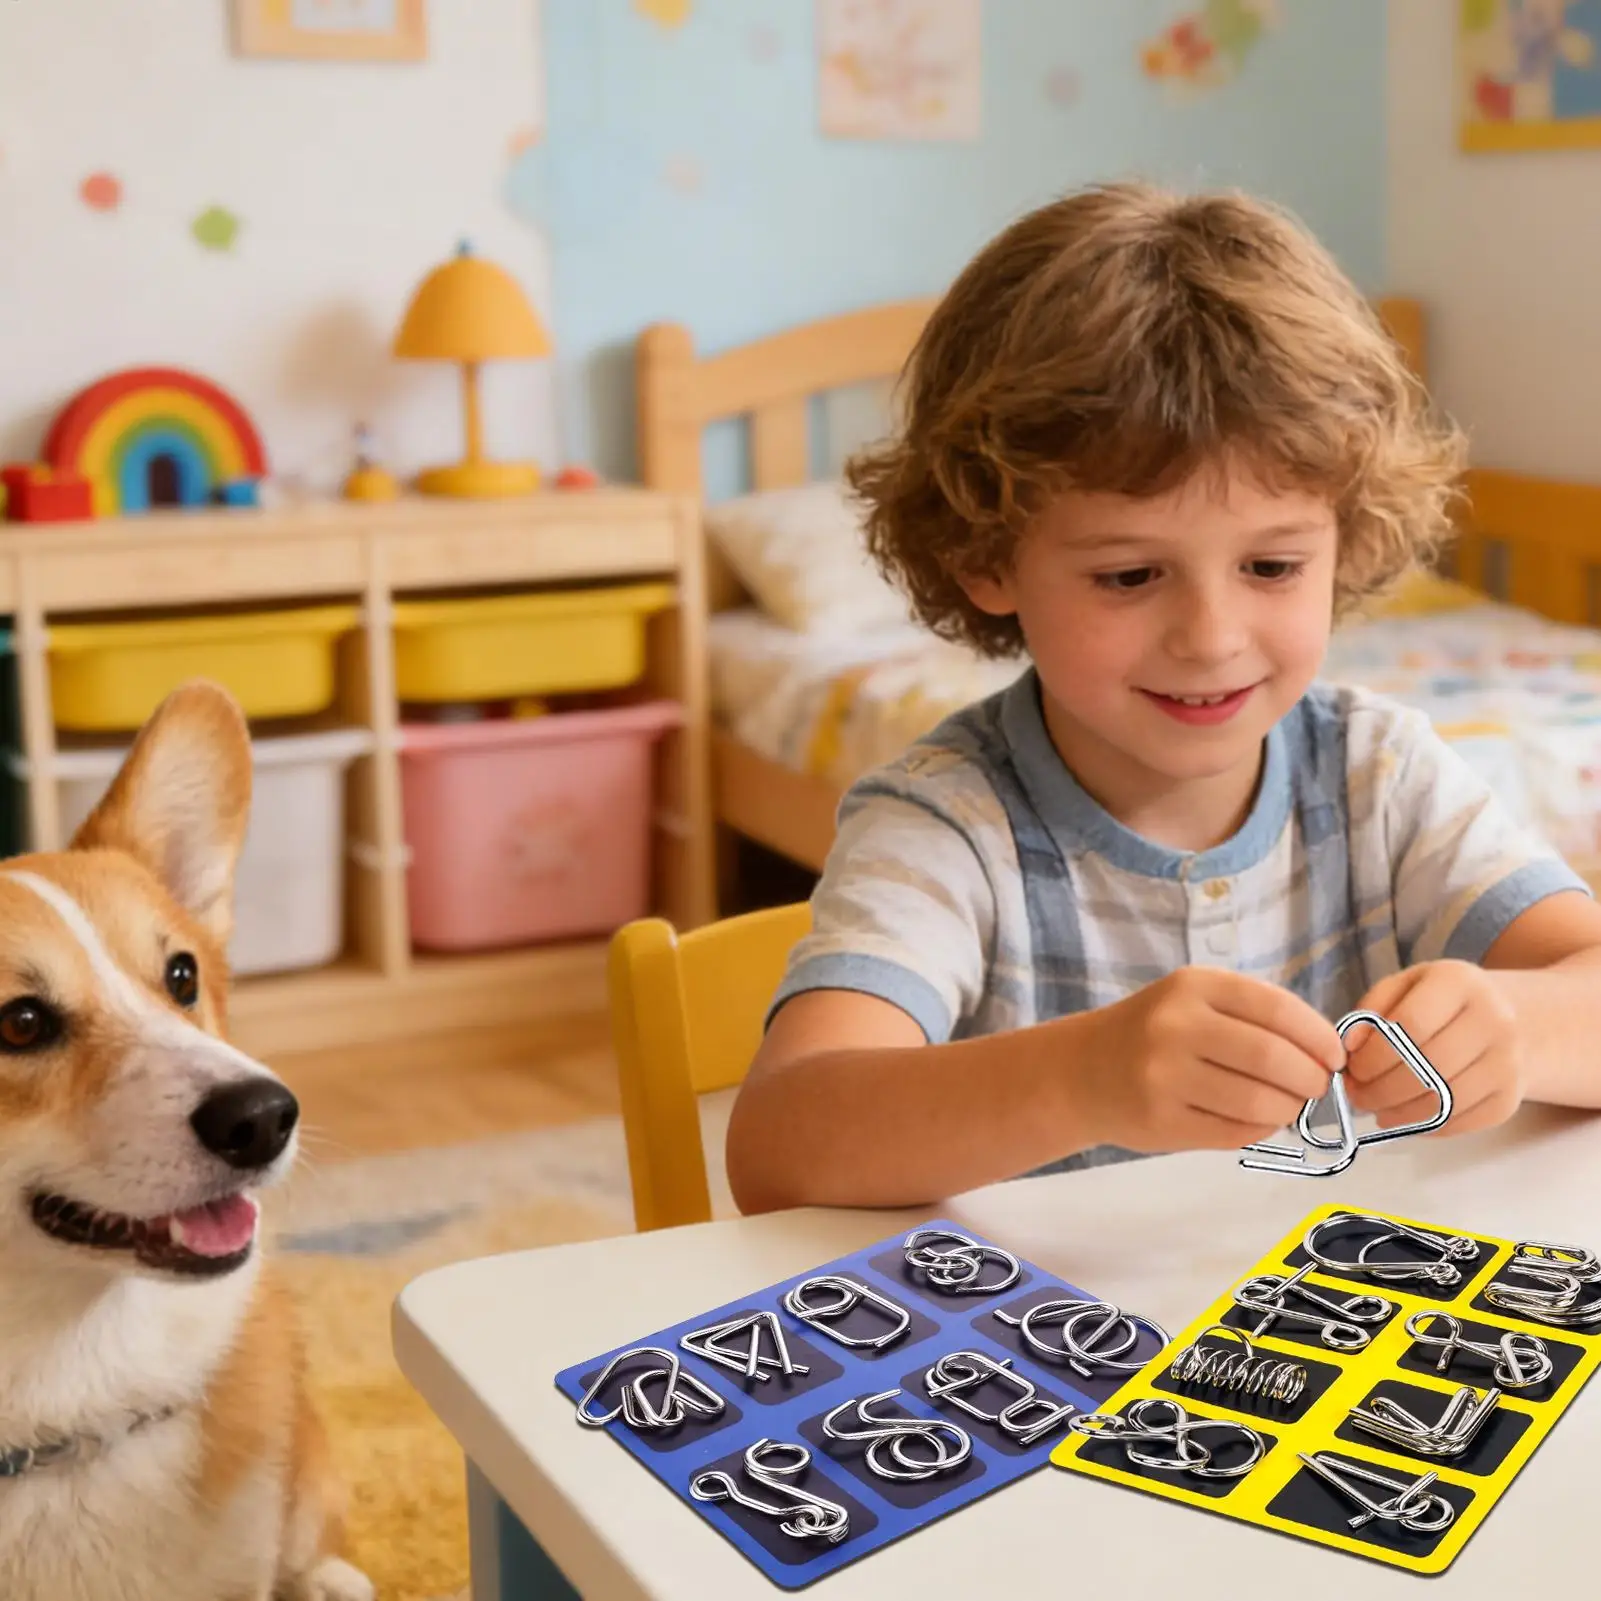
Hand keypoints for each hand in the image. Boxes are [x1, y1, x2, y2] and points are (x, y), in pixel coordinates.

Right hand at [1081, 967, 1343, 1153]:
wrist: (1081, 1071)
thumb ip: (1252, 1017)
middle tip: (1316, 1087)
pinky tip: (1254, 1119)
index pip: (1277, 1008)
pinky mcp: (1161, 1122)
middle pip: (1274, 1058)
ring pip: (1259, 1101)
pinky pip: (1235, 1132)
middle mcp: (1176, 1026)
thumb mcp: (1193, 1001)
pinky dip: (1259, 1129)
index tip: (1335, 1056)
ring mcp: (1165, 1077)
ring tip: (1287, 1106)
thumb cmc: (1152, 1032)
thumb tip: (1325, 1056)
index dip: (1319, 1037)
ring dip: (1289, 1109)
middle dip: (1311, 1079)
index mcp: (1192, 986)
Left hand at [1344, 961, 1524, 1135]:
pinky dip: (1425, 1127)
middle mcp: (1494, 1020)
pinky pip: (1461, 1122)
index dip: (1375, 1055)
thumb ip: (1371, 1011)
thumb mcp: (1405, 987)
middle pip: (1428, 1067)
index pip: (1411, 1025)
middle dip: (1381, 1090)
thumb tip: (1349, 1047)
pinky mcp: (1511, 1098)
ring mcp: (1508, 1062)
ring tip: (1376, 1109)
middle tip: (1357, 1097)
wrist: (1513, 1019)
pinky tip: (1405, 1117)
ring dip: (1399, 1114)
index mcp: (1460, 982)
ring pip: (1444, 1101)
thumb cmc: (1442, 1002)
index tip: (1353, 1070)